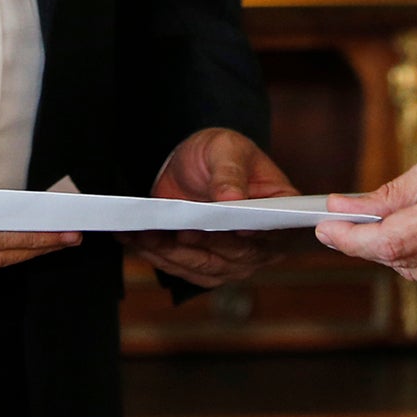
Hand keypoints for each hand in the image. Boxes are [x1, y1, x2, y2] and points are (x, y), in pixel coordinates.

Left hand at [120, 128, 300, 287]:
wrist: (193, 165)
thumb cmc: (220, 153)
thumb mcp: (227, 148)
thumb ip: (230, 172)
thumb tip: (232, 200)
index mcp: (281, 211)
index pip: (273, 230)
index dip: (255, 233)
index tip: (234, 227)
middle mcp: (263, 244)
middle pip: (235, 254)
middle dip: (203, 242)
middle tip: (178, 230)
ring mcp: (235, 261)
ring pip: (203, 266)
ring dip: (172, 252)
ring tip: (145, 234)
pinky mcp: (206, 267)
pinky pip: (182, 268)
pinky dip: (158, 256)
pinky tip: (136, 240)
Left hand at [314, 122, 416, 295]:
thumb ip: (392, 193)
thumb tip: (346, 209)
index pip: (390, 240)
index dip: (350, 239)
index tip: (325, 227)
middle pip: (399, 260)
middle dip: (369, 241)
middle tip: (352, 219)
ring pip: (416, 273)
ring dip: (397, 251)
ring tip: (399, 221)